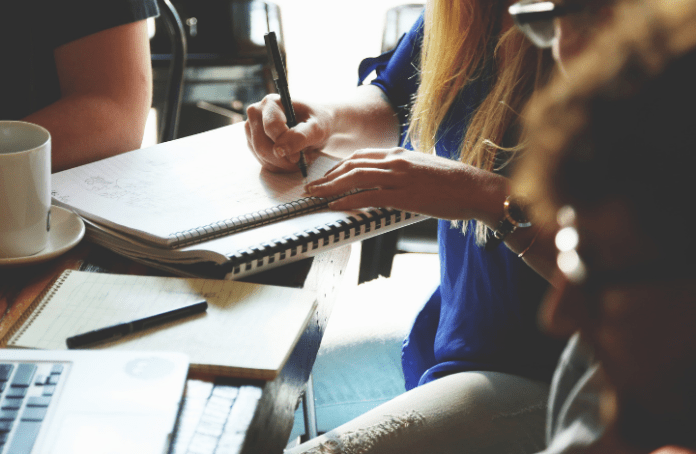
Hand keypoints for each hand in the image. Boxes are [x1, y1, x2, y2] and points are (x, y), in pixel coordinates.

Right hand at [244, 94, 333, 172]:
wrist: (316, 125)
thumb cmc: (318, 122)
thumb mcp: (317, 128)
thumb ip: (300, 136)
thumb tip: (279, 150)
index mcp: (272, 103)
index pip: (271, 128)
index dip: (285, 145)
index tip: (299, 155)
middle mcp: (257, 113)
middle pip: (262, 145)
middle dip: (283, 159)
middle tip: (301, 160)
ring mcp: (252, 128)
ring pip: (261, 155)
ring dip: (282, 164)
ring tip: (299, 157)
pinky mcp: (253, 142)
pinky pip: (262, 161)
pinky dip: (279, 166)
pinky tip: (290, 160)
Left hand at [305, 147, 507, 222]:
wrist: (475, 188)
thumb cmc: (453, 182)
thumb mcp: (424, 168)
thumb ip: (404, 170)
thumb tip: (390, 180)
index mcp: (399, 153)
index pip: (360, 156)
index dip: (339, 166)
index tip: (327, 176)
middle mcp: (396, 161)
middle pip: (352, 165)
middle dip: (328, 176)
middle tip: (311, 187)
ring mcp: (399, 177)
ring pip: (355, 178)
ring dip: (331, 187)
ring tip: (316, 196)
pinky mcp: (404, 195)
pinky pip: (369, 196)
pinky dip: (348, 201)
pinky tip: (336, 206)